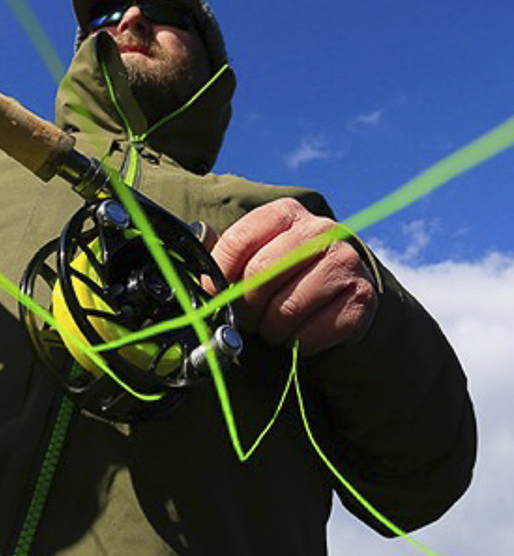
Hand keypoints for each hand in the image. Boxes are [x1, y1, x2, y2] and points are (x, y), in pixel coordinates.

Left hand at [209, 198, 377, 354]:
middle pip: (261, 273)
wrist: (340, 291)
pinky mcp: (362, 298)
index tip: (212, 293)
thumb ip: (224, 251)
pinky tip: (300, 333)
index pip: (240, 240)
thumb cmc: (286, 272)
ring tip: (272, 326)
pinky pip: (313, 333)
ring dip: (271, 328)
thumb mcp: (256, 251)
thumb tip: (192, 254)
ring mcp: (346, 262)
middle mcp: (321, 230)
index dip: (219, 273)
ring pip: (287, 308)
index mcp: (286, 213)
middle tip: (245, 318)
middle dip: (245, 306)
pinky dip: (299, 342)